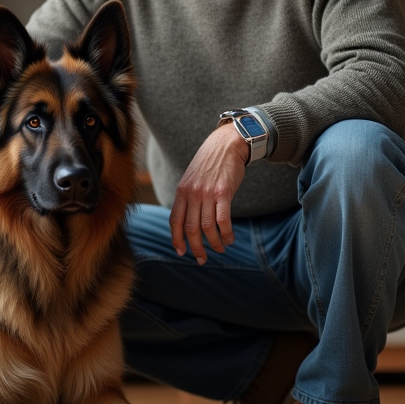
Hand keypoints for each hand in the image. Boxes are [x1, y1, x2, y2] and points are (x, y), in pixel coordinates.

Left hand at [168, 124, 248, 263]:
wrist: (227, 144)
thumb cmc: (210, 162)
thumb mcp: (192, 177)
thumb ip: (188, 196)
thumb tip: (188, 219)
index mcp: (182, 191)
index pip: (174, 221)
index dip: (176, 239)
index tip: (181, 252)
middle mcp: (192, 193)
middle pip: (190, 229)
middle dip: (196, 248)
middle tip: (202, 259)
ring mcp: (207, 193)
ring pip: (207, 228)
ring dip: (214, 243)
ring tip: (220, 249)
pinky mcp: (223, 193)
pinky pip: (223, 220)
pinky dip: (226, 234)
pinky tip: (230, 239)